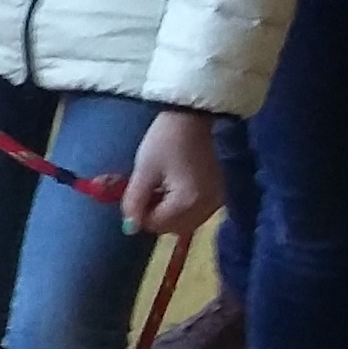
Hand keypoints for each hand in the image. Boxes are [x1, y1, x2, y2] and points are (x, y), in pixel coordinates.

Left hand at [121, 109, 223, 236]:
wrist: (190, 120)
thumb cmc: (164, 142)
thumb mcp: (144, 171)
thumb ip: (135, 201)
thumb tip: (130, 228)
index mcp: (189, 201)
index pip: (158, 225)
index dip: (141, 214)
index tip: (134, 196)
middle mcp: (208, 206)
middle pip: (174, 228)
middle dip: (155, 216)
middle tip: (145, 193)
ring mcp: (216, 201)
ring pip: (185, 223)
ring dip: (167, 214)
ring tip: (158, 189)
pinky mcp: (217, 194)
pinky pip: (196, 213)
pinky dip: (180, 208)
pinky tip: (172, 190)